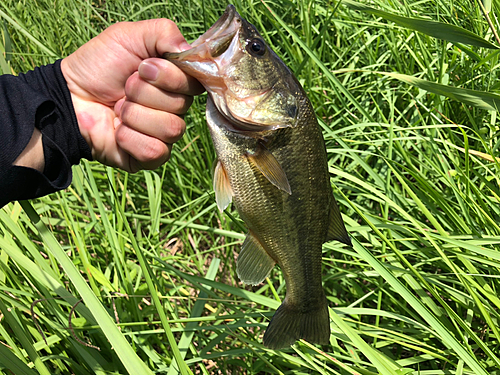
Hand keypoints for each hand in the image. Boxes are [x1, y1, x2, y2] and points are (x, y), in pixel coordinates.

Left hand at [61, 19, 203, 172]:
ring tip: (117, 110)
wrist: (68, 98)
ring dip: (135, 116)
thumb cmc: (98, 67)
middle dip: (143, 94)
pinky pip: (155, 151)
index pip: (194, 83)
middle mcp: (174, 110)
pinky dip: (130, 138)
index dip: (168, 76)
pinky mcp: (151, 157)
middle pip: (181, 106)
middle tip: (124, 89)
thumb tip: (190, 51)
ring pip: (170, 129)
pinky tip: (117, 130)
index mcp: (175, 83)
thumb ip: (164, 33)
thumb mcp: (128, 36)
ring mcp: (163, 135)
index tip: (142, 68)